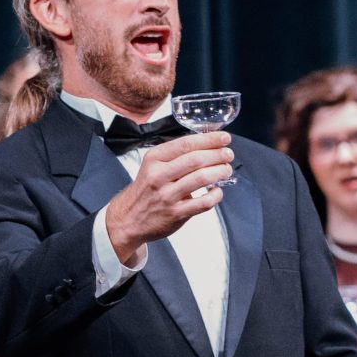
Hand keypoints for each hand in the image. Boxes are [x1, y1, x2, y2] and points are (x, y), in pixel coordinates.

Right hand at [103, 131, 233, 264]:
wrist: (128, 219)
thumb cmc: (146, 191)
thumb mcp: (152, 167)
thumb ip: (175, 156)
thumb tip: (207, 145)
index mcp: (154, 160)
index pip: (186, 144)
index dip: (209, 139)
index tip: (223, 138)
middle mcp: (159, 176)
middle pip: (196, 160)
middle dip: (218, 154)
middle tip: (228, 154)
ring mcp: (167, 196)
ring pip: (202, 178)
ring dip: (220, 172)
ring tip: (226, 170)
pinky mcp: (176, 214)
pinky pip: (203, 202)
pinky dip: (216, 195)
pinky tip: (217, 191)